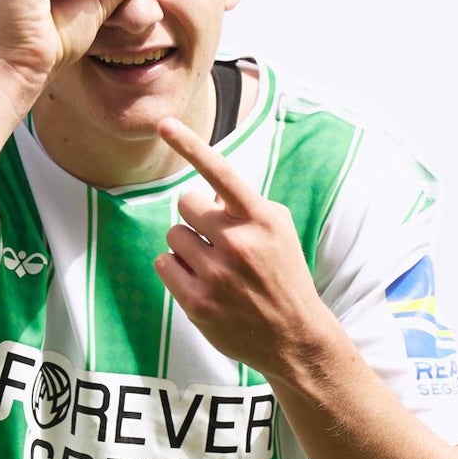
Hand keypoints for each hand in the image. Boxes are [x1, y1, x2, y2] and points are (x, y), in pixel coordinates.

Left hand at [154, 117, 337, 376]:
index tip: (164, 123)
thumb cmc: (283, 273)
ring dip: (186, 245)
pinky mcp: (197, 302)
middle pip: (185, 203)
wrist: (293, 336)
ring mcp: (217, 275)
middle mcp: (238, 243)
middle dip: (196, 216)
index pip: (219, 173)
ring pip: (172, 235)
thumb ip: (243, 205)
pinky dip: (176, 268)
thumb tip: (204, 194)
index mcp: (261, 219)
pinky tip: (201, 281)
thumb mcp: (276, 229)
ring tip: (213, 265)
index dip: (190, 144)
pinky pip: (164, 263)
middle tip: (216, 238)